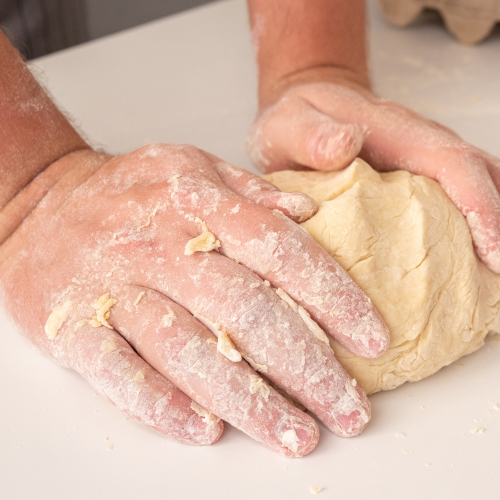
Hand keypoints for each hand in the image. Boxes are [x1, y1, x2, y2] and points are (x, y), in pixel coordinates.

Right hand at [0, 143, 389, 456]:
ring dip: (249, 401)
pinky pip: (120, 372)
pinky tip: (206, 430)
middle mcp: (161, 245)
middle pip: (246, 311)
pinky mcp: (73, 324)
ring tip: (296, 435)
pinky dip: (162, 404)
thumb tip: (308, 213)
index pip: (280, 251)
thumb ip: (250, 191)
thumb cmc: (126, 192)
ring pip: (191, 350)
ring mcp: (115, 287)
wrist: (40, 204)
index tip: (372, 340)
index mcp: (197, 203)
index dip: (333, 297)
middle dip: (306, 366)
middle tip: (348, 410)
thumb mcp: (189, 167)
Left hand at [246, 69, 499, 272]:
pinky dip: (475, 223)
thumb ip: (311, 136)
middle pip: (480, 175)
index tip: (495, 254)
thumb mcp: (288, 126)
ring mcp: (422, 158)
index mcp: (393, 130)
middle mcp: (419, 142)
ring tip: (496, 276)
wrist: (303, 113)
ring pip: (477, 183)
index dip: (480, 206)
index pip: (450, 163)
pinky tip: (474, 258)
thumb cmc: (295, 124)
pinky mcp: (417, 176)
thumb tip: (346, 143)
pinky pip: (456, 196)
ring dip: (494, 223)